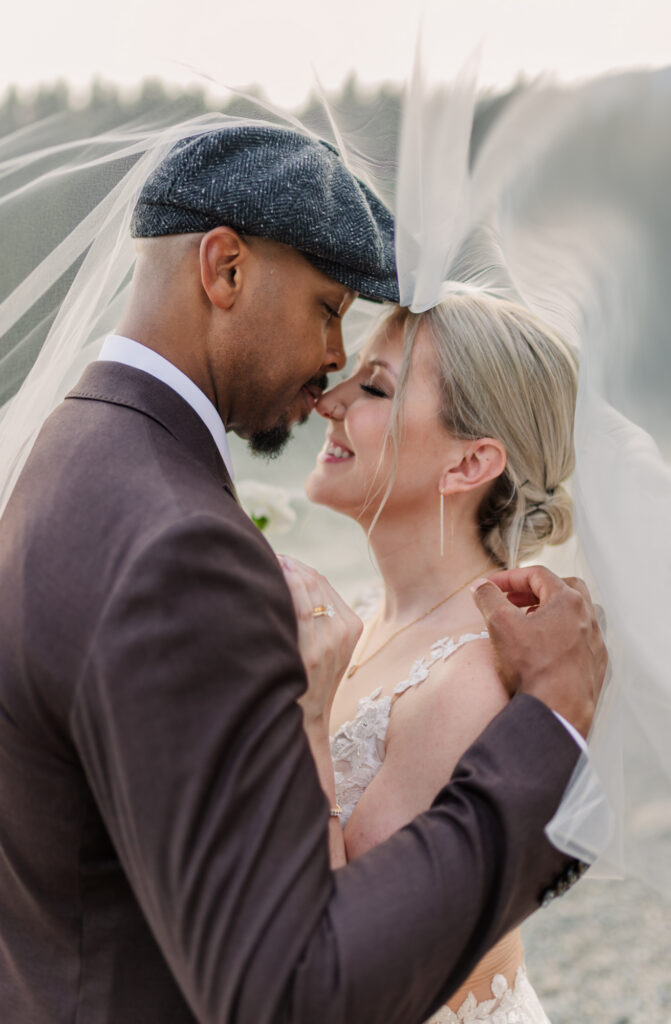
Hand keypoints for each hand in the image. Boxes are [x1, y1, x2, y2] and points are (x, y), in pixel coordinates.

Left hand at [278, 556, 361, 725]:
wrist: (306, 721)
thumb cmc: (307, 680)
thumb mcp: (326, 647)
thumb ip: (317, 616)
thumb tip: (289, 574)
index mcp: (352, 625)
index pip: (322, 581)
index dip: (296, 566)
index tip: (275, 558)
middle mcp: (344, 630)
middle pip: (313, 580)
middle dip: (286, 564)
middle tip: (262, 556)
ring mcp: (329, 642)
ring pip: (305, 588)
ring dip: (281, 571)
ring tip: (258, 564)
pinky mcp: (312, 653)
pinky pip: (296, 607)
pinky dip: (280, 589)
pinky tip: (262, 584)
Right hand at [471, 566, 606, 738]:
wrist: (559, 709)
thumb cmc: (534, 666)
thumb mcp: (500, 624)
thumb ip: (488, 598)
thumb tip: (481, 587)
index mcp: (568, 601)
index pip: (537, 575)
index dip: (510, 577)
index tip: (491, 586)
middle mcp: (587, 618)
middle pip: (563, 589)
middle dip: (535, 591)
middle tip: (514, 600)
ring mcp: (594, 642)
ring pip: (574, 615)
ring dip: (549, 613)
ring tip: (527, 624)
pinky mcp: (594, 665)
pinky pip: (579, 640)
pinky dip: (561, 636)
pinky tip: (544, 649)